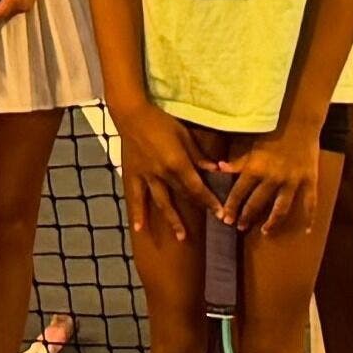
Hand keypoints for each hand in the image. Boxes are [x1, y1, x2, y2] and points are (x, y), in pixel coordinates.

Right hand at [111, 102, 212, 241]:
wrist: (132, 115)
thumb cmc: (161, 121)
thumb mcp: (184, 135)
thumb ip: (199, 155)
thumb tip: (216, 170)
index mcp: (177, 163)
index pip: (197, 187)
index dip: (210, 201)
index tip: (221, 214)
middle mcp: (163, 174)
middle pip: (184, 195)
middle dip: (199, 209)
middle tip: (211, 223)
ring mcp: (147, 177)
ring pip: (162, 202)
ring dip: (172, 220)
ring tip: (181, 237)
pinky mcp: (134, 176)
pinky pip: (136, 198)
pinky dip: (138, 213)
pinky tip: (139, 229)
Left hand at [222, 122, 324, 236]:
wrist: (300, 122)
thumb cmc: (273, 131)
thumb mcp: (251, 145)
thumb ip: (237, 161)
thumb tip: (219, 169)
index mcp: (256, 169)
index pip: (239, 193)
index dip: (231, 207)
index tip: (225, 219)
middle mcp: (272, 178)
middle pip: (256, 204)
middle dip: (246, 217)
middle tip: (240, 227)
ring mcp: (292, 182)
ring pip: (280, 209)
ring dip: (271, 222)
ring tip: (265, 232)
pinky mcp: (308, 181)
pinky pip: (309, 203)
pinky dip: (309, 218)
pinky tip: (306, 231)